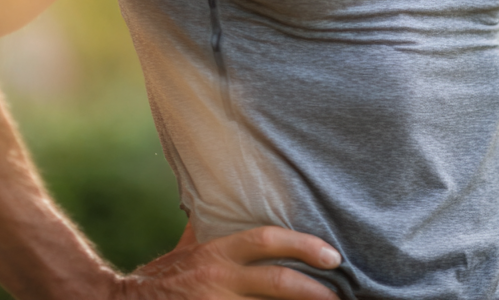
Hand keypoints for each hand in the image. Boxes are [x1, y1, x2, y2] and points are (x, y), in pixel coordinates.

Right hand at [113, 224, 340, 298]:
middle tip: (339, 294)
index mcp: (216, 254)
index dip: (301, 245)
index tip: (331, 255)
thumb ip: (208, 233)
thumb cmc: (159, 279)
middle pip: (277, 282)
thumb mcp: (185, 251)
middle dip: (313, 290)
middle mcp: (220, 280)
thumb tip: (223, 206)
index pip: (265, 240)